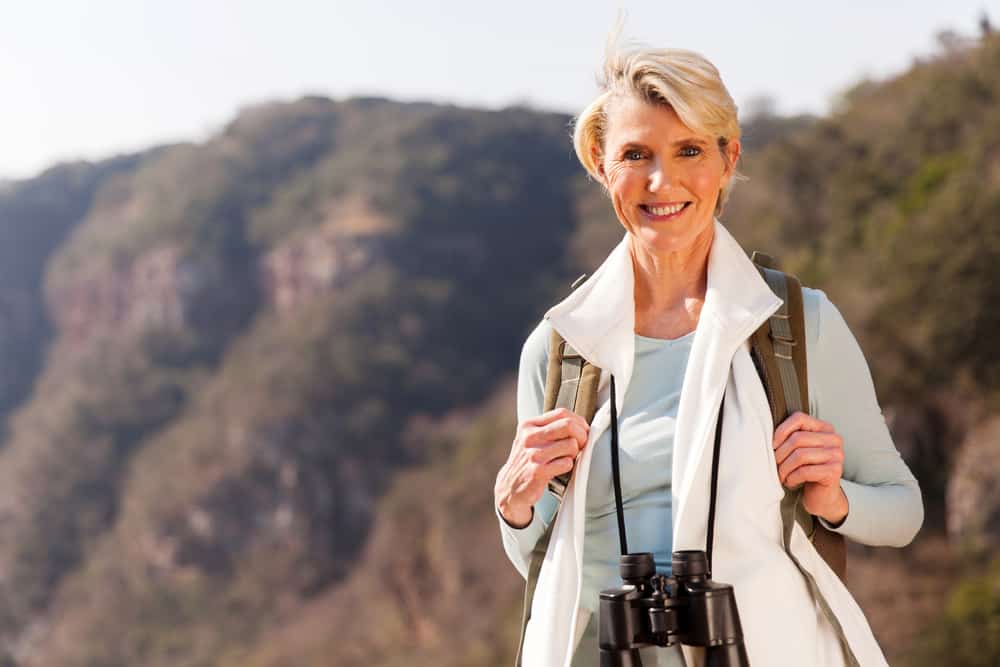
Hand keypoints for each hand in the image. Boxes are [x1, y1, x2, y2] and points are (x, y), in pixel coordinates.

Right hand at [494, 408, 589, 527]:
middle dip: (582, 436)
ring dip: (574, 454)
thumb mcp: (531, 439)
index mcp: (528, 426)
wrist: (510, 487)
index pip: (562, 413)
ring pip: (571, 445)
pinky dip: (568, 467)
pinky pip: (567, 463)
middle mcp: (529, 437)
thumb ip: (550, 428)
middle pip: (568, 425)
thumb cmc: (526, 462)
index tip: (583, 431)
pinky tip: (559, 469)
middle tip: (581, 446)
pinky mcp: (538, 471)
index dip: (578, 422)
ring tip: (565, 458)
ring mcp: (533, 454)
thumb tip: (580, 424)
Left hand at [772, 411, 848, 524]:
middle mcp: (834, 439)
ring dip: (785, 468)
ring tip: (782, 476)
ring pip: (800, 455)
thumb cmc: (806, 471)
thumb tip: (764, 431)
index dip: (781, 430)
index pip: (799, 418)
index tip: (772, 446)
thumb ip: (790, 438)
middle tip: (775, 466)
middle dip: (780, 454)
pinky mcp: (835, 471)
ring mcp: (836, 455)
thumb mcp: (799, 450)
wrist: (822, 497)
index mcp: (824, 428)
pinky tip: (790, 482)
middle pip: (797, 438)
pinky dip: (792, 478)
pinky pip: (805, 471)